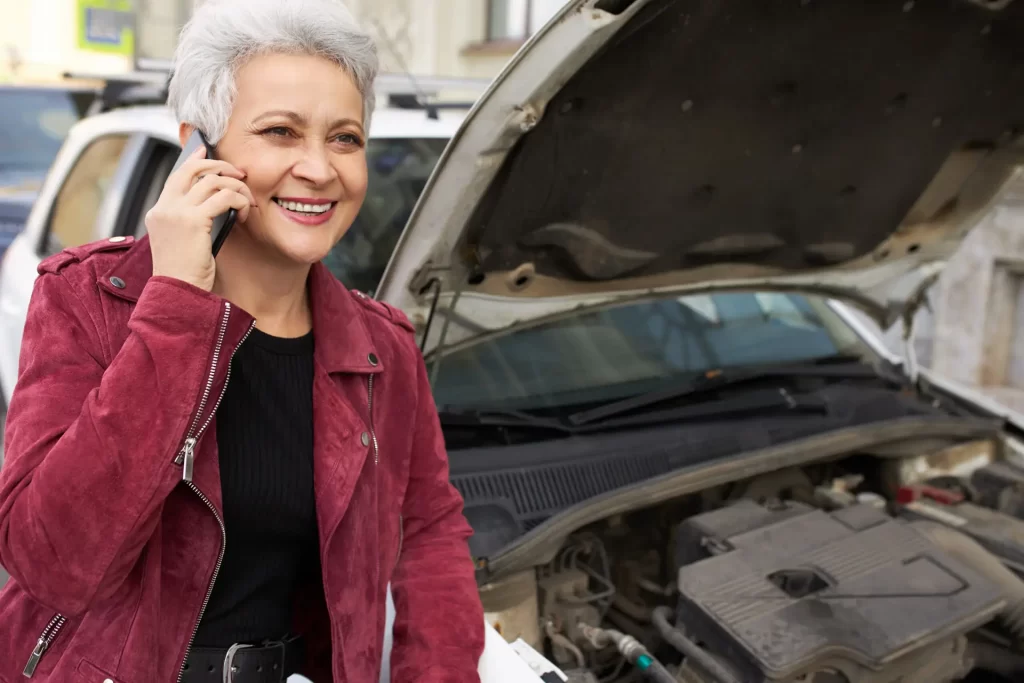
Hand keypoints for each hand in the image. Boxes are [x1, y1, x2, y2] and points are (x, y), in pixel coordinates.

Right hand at [146, 146, 255, 290]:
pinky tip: (244, 214)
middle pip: (194, 169)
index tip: (207, 151)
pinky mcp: (193, 220)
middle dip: (220, 166)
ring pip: (214, 181)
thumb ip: (192, 219)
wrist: (179, 293)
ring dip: (237, 188)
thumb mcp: (185, 241)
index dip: (194, 161)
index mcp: (158, 212)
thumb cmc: (186, 274)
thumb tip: (217, 200)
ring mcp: (176, 212)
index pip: (176, 176)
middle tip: (240, 175)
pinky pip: (225, 197)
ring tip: (247, 202)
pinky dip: (240, 201)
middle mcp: (163, 208)